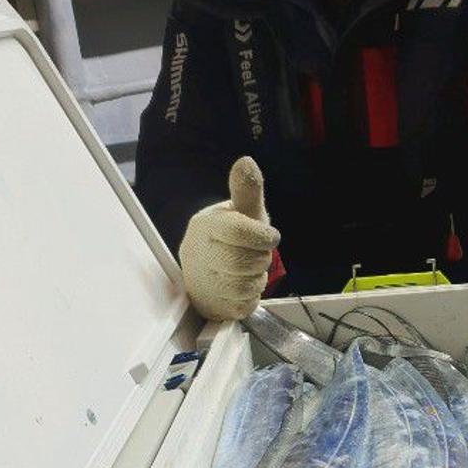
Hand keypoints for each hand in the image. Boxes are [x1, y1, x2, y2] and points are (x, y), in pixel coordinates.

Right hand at [178, 156, 279, 320]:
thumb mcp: (243, 212)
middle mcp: (196, 254)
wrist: (209, 269)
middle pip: (242, 262)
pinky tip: (242, 285)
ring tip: (249, 268)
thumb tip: (246, 162)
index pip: (237, 231)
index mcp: (205, 226)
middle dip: (260, 259)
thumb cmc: (232, 237)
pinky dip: (250, 297)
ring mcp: (200, 282)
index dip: (263, 236)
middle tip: (258, 254)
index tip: (270, 236)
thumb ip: (247, 191)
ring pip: (243, 286)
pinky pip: (241, 305)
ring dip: (256, 279)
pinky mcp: (209, 305)